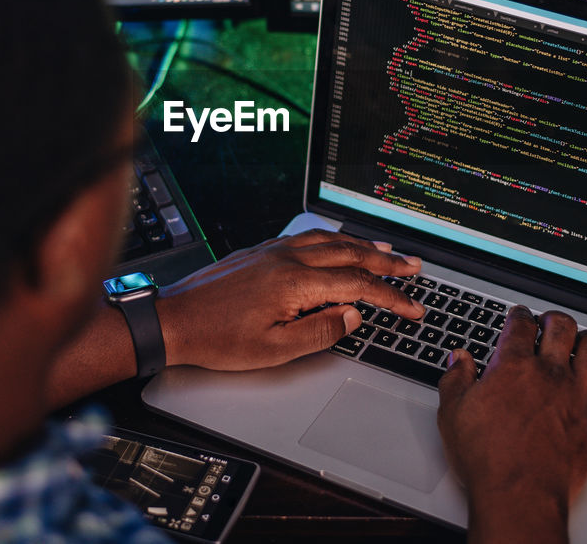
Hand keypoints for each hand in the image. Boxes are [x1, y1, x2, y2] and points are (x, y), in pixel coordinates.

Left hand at [157, 229, 424, 370]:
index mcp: (295, 282)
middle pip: (350, 252)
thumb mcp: (274, 350)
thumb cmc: (216, 338)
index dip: (390, 296)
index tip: (411, 306)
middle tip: (414, 267)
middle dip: (387, 260)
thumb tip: (352, 316)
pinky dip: (335, 239)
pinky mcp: (261, 250)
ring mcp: (273, 250)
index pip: (358, 285)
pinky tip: (339, 243)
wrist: (173, 320)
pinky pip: (309, 236)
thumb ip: (320, 331)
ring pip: (331, 239)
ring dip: (364, 244)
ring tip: (387, 251)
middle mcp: (287, 258)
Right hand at [436, 307, 586, 543]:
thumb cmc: (487, 459)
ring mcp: (576, 394)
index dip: (519, 315)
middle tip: (550, 321)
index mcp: (512, 367)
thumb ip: (456, 380)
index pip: (520, 325)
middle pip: (561, 327)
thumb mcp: (453, 414)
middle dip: (555, 319)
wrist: (519, 494)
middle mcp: (548, 374)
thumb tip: (459, 360)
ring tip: (584, 338)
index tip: (519, 316)